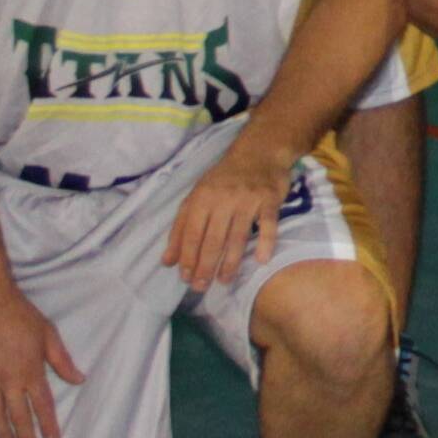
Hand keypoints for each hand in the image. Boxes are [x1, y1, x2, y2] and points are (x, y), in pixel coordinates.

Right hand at [0, 279, 82, 437]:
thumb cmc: (20, 314)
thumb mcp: (48, 334)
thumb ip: (62, 360)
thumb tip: (80, 379)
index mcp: (31, 371)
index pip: (42, 406)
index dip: (48, 426)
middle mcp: (9, 380)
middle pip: (18, 416)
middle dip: (26, 437)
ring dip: (2, 432)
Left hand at [165, 133, 296, 291]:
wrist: (259, 151)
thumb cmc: (223, 179)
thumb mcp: (197, 196)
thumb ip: (180, 228)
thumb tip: (167, 261)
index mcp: (202, 198)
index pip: (191, 233)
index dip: (187, 257)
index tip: (185, 278)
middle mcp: (223, 199)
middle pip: (213, 239)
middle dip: (205, 266)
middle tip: (201, 286)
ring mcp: (247, 199)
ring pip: (237, 236)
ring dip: (230, 262)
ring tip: (223, 280)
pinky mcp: (269, 200)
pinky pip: (268, 225)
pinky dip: (266, 243)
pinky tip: (261, 260)